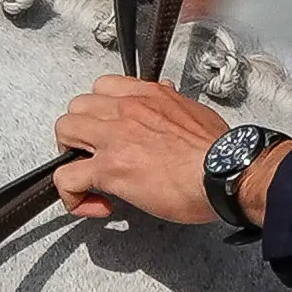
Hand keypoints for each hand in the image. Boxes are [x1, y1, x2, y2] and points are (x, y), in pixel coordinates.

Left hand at [52, 75, 240, 222]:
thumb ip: (175, 104)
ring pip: (64, 131)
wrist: (227, 172)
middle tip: (96, 155)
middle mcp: (126, 110)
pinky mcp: (109, 170)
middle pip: (77, 107)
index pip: (103, 87)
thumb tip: (168, 94)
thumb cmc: (220, 152)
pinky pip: (66, 178)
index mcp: (148, 95)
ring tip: (89, 178)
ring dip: (71, 156)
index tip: (111, 131)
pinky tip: (95, 205)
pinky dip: (73, 195)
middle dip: (81, 132)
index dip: (101, 110)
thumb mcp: (196, 113)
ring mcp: (114, 138)